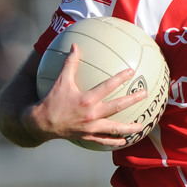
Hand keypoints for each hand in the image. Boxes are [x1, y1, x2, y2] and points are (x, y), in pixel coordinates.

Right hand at [30, 44, 145, 148]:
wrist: (41, 124)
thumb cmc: (51, 101)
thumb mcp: (60, 81)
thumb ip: (70, 63)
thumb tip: (75, 45)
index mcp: (87, 99)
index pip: (107, 86)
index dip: (120, 78)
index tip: (132, 72)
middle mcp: (92, 114)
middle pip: (117, 106)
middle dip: (133, 100)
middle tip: (145, 94)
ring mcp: (91, 128)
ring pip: (115, 128)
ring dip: (130, 127)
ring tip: (142, 126)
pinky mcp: (88, 137)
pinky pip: (105, 141)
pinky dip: (115, 141)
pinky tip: (125, 141)